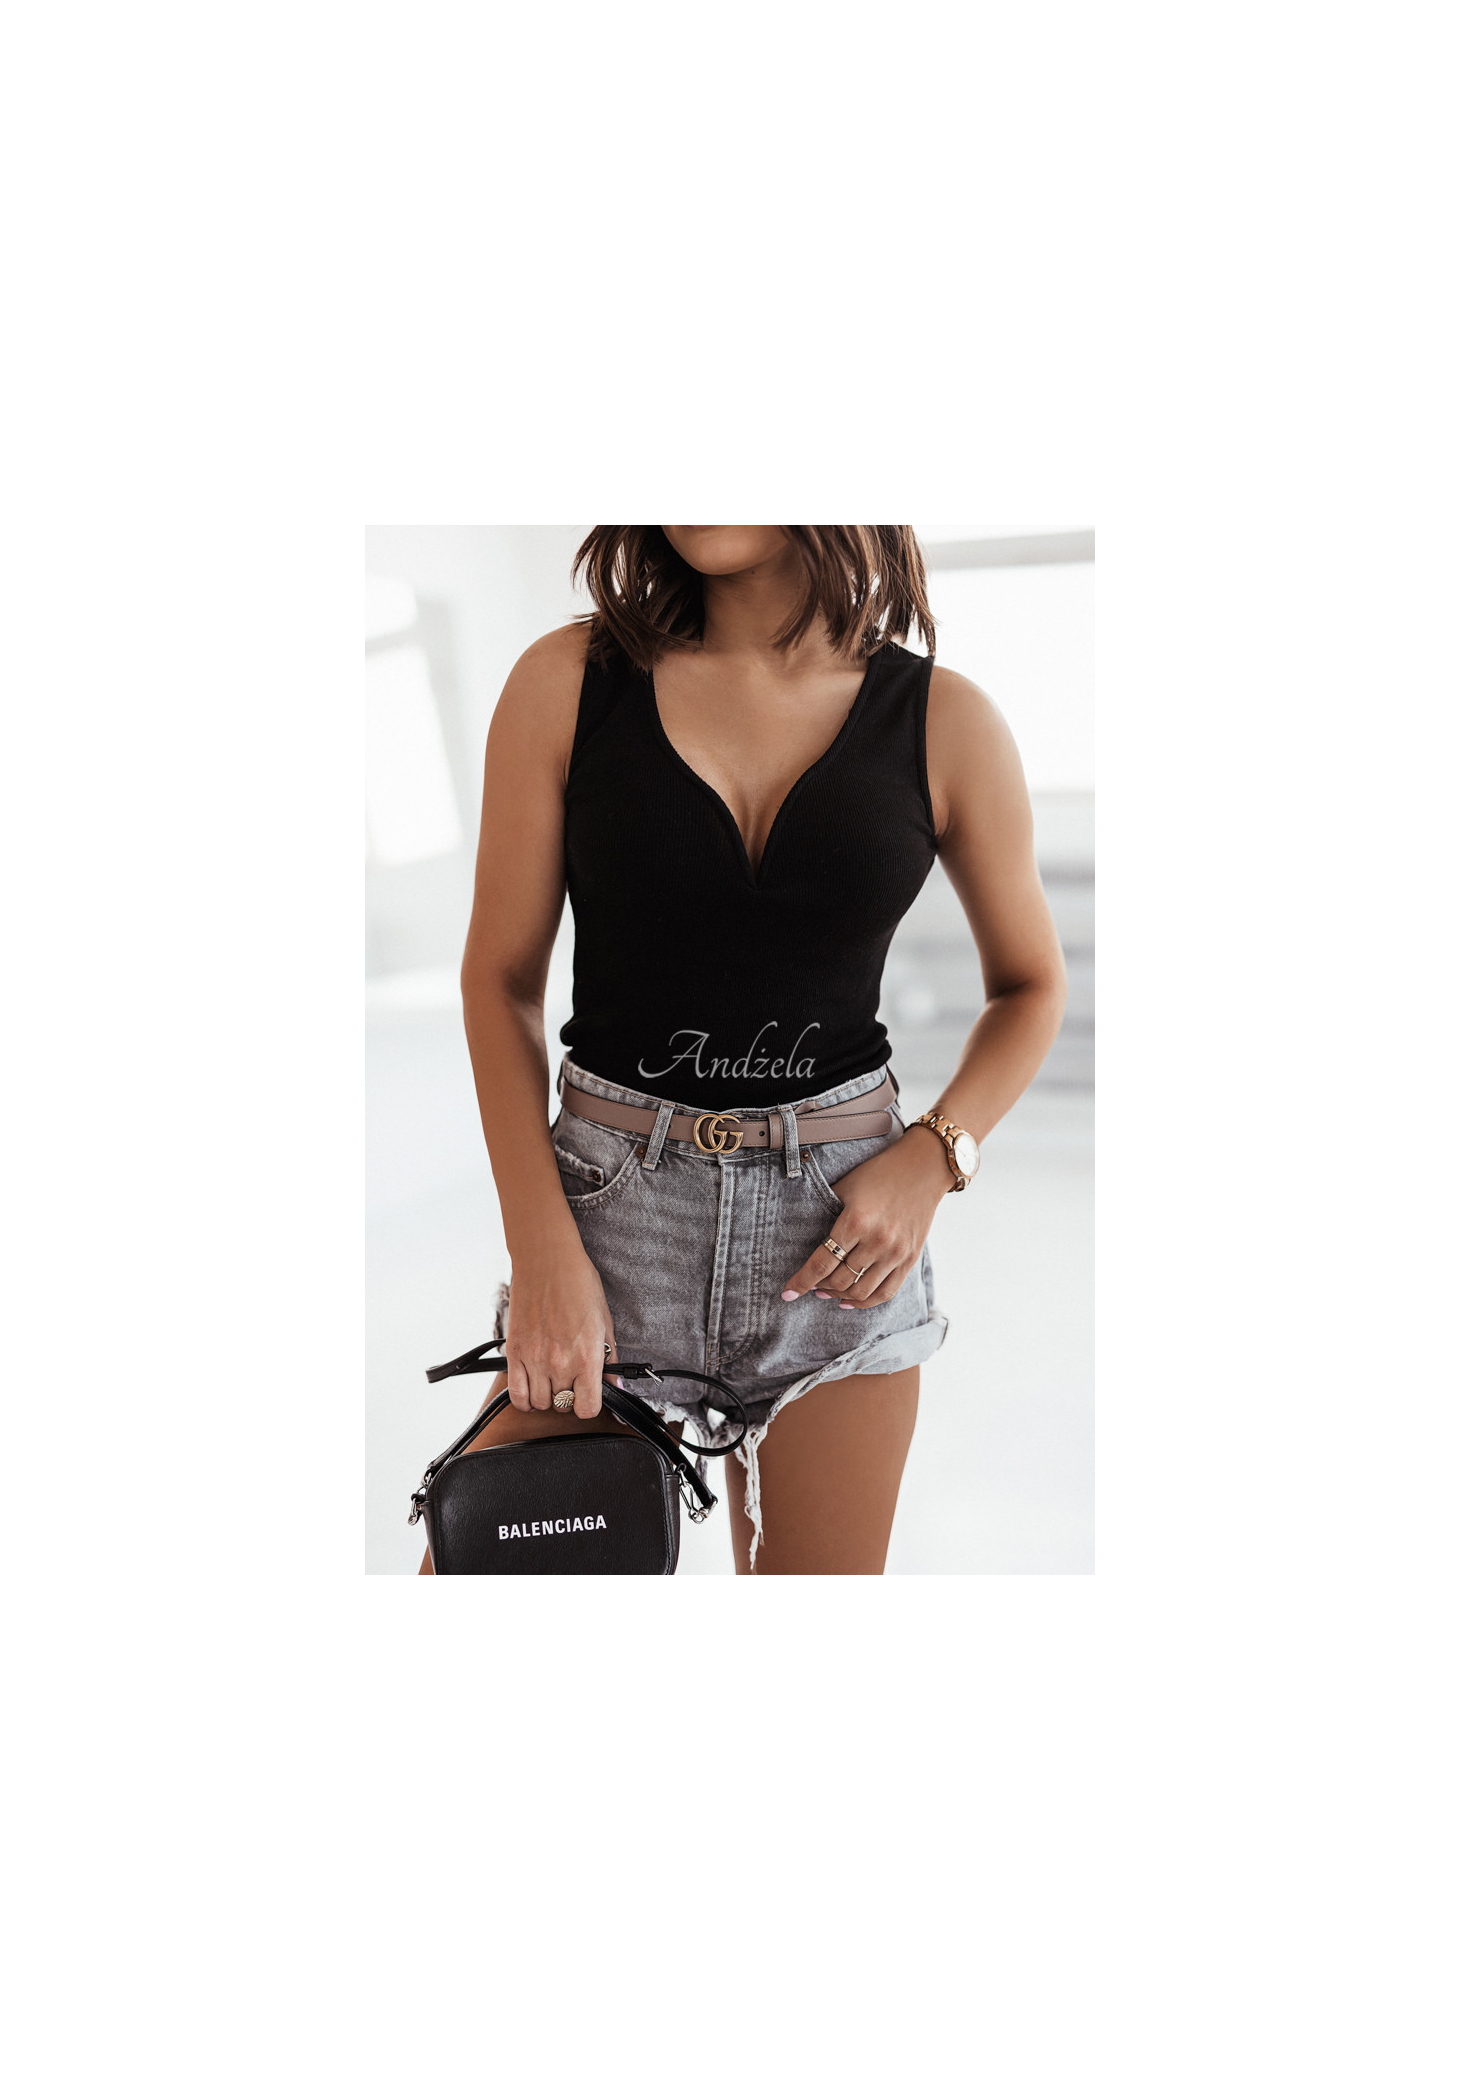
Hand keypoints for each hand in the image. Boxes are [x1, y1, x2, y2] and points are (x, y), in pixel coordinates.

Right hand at [501, 1246, 616, 1415]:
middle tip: (571, 1380)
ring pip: (539, 1403)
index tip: (589, 1396)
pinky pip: (516, 1394)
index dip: (590, 1405)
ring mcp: (534, 1359)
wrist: (548, 1261)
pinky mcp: (515, 1352)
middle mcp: (559, 1362)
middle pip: (563, 1405)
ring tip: (552, 1380)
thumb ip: (610, 1360)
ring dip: (547, 1397)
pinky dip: (524, 1399)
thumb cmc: (579, 1285)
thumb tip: (616, 1386)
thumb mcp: (606, 1322)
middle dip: (569, 1397)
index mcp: (586, 1356)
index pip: (587, 1408)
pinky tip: (532, 1387)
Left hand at [779, 1127, 954, 1310]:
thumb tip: (806, 1241)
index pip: (822, 1262)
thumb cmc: (878, 1174)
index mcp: (856, 1221)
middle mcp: (877, 1240)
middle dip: (819, 1287)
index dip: (801, 1281)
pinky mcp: (910, 1259)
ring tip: (826, 1292)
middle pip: (840, 1279)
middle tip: (809, 1285)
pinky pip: (885, 1292)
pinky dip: (865, 1302)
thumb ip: (826, 1214)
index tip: (787, 1293)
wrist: (922, 1169)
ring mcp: (896, 1252)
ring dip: (839, 1295)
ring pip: (861, 1291)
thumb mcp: (845, 1188)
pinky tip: (849, 1301)